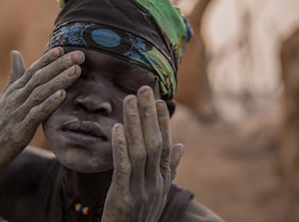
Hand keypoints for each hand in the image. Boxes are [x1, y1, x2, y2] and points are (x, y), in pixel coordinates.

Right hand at [0, 48, 83, 182]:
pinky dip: (49, 104)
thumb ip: (14, 77)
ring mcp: (17, 113)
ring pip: (40, 92)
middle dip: (60, 65)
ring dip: (59, 80)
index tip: (63, 48)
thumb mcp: (4, 98)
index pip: (32, 70)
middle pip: (40, 77)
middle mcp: (15, 98)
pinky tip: (62, 95)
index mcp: (14, 91)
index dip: (48, 59)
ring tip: (76, 70)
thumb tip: (16, 53)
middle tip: (80, 54)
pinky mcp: (19, 130)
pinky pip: (37, 114)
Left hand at [101, 86, 184, 221]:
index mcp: (163, 180)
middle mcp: (155, 183)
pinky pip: (123, 168)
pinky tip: (116, 128)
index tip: (159, 100)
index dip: (163, 122)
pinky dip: (120, 146)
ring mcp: (141, 190)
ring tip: (129, 100)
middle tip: (144, 89)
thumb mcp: (158, 191)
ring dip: (134, 123)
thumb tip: (182, 145)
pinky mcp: (123, 198)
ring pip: (140, 151)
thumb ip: (170, 168)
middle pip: (155, 143)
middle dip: (149, 115)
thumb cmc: (140, 214)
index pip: (167, 145)